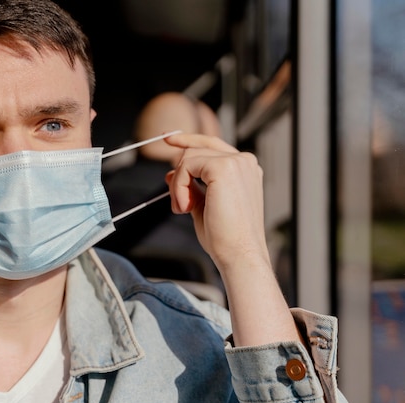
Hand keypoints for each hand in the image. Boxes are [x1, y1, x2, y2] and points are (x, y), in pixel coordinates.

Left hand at [164, 133, 299, 345]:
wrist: (238, 254)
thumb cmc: (225, 237)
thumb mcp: (203, 205)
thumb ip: (190, 187)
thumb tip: (170, 174)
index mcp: (244, 169)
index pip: (211, 145)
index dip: (188, 140)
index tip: (168, 139)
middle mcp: (243, 161)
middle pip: (196, 149)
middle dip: (179, 175)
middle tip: (179, 204)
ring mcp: (236, 162)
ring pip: (188, 157)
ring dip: (178, 185)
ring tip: (183, 209)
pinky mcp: (223, 168)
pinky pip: (186, 166)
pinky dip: (179, 186)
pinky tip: (185, 207)